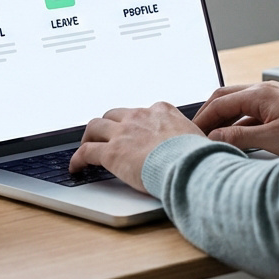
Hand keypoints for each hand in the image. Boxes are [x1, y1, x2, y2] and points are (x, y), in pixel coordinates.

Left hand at [69, 102, 202, 192]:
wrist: (190, 165)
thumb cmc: (199, 157)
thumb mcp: (199, 139)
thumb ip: (191, 140)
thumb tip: (202, 148)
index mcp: (162, 111)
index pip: (143, 111)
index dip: (134, 123)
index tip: (134, 131)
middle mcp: (140, 116)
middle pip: (114, 114)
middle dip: (108, 125)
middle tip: (104, 137)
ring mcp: (124, 133)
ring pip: (95, 127)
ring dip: (89, 136)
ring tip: (86, 147)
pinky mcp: (111, 152)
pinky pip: (86, 151)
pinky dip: (77, 159)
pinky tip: (76, 167)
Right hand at [191, 82, 278, 156]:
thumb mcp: (272, 139)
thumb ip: (239, 137)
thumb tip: (214, 138)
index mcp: (259, 94)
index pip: (220, 102)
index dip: (202, 119)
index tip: (190, 134)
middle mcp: (265, 90)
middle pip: (226, 98)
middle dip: (209, 114)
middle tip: (195, 133)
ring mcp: (274, 97)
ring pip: (239, 105)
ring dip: (224, 119)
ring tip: (212, 138)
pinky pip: (252, 112)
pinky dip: (239, 123)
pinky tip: (237, 138)